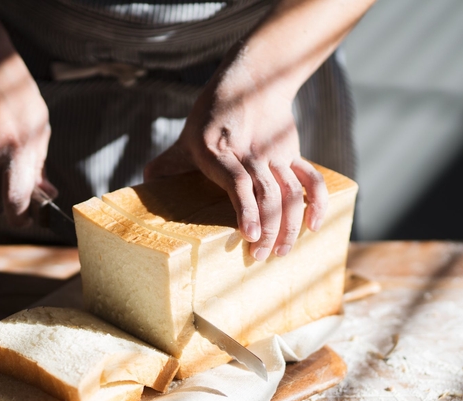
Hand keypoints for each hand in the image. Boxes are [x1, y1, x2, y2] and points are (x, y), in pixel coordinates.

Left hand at [145, 55, 327, 261]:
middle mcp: (249, 153)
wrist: (253, 80)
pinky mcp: (292, 155)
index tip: (250, 235)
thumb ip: (165, 167)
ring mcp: (274, 154)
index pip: (237, 182)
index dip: (247, 209)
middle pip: (267, 194)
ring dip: (290, 224)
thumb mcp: (183, 140)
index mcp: (218, 151)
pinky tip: (315, 225)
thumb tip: (144, 191)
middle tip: (261, 257)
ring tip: (282, 252)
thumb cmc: (211, 118)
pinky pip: (311, 179)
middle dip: (269, 229)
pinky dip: (318, 202)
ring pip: (290, 192)